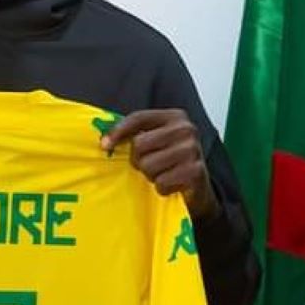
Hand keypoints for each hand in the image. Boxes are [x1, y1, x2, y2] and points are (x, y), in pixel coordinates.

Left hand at [101, 109, 219, 217]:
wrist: (199, 187)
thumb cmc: (171, 161)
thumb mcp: (157, 140)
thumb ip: (135, 134)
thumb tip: (105, 142)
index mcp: (175, 116)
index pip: (138, 118)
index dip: (118, 131)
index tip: (105, 145)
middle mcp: (186, 129)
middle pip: (139, 144)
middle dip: (139, 159)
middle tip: (150, 164)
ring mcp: (192, 150)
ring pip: (148, 166)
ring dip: (151, 175)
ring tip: (163, 173)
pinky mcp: (195, 172)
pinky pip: (161, 183)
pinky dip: (162, 188)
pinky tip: (172, 184)